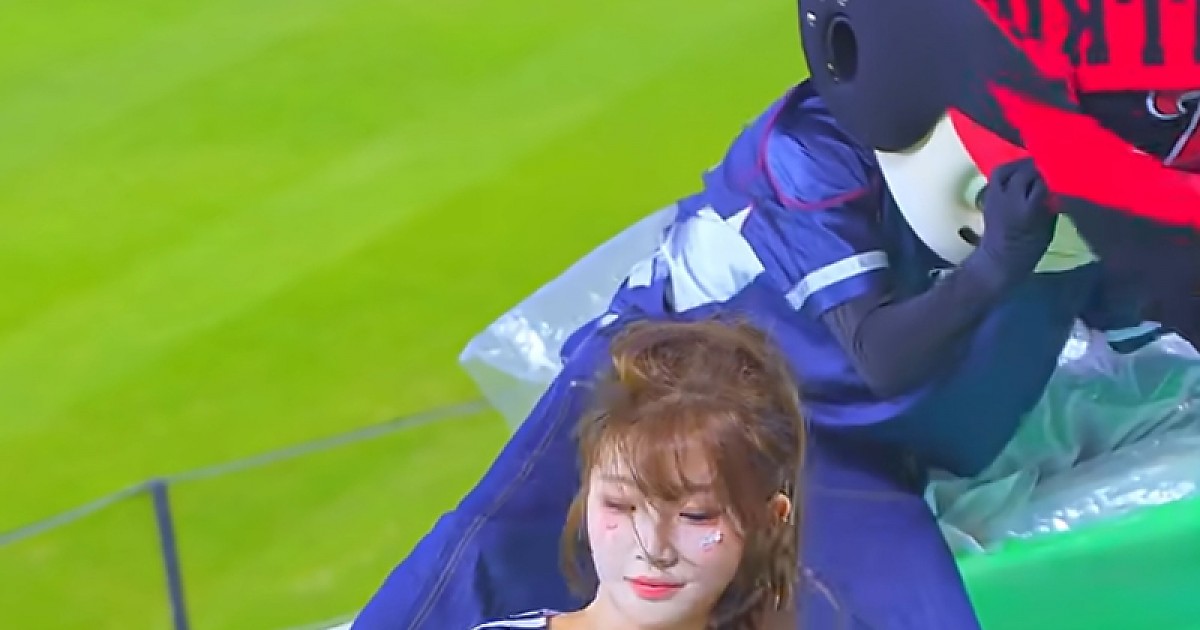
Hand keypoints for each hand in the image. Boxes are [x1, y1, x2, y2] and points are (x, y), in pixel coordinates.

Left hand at [977, 158, 1057, 281]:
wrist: (998, 259)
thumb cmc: (1029, 248)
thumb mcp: (1048, 226)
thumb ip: (1052, 202)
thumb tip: (1060, 182)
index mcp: (1028, 210)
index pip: (1045, 182)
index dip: (1058, 173)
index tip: (1069, 169)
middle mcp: (1010, 199)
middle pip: (1027, 171)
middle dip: (1042, 165)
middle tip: (1055, 163)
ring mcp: (995, 195)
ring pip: (1008, 168)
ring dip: (1023, 163)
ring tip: (1038, 163)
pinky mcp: (987, 195)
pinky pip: (998, 174)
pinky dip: (1011, 169)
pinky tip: (1023, 170)